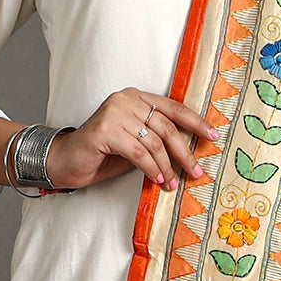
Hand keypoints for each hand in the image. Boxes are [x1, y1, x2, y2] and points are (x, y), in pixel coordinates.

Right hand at [46, 86, 220, 190]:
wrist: (66, 161)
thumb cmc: (104, 154)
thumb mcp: (136, 143)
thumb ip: (157, 140)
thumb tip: (189, 153)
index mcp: (136, 97)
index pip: (173, 107)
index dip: (196, 122)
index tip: (213, 136)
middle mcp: (126, 99)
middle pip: (167, 127)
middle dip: (185, 152)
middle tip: (197, 171)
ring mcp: (115, 113)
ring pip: (154, 142)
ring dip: (167, 167)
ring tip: (172, 183)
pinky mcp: (105, 130)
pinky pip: (139, 153)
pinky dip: (151, 169)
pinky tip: (157, 180)